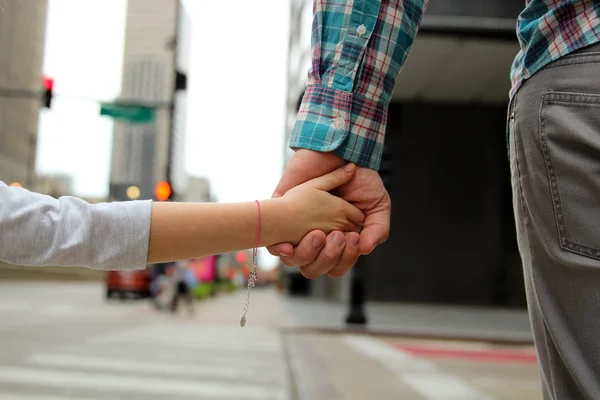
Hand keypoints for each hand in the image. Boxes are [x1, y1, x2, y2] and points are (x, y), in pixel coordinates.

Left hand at [268, 149, 390, 278]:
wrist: (341, 152)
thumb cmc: (361, 179)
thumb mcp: (378, 205)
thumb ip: (377, 229)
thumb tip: (365, 250)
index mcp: (337, 240)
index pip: (336, 266)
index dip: (343, 260)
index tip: (352, 238)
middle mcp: (316, 238)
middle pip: (315, 268)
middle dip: (328, 257)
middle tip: (338, 235)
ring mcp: (296, 229)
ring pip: (295, 261)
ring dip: (309, 253)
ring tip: (320, 233)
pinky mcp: (280, 215)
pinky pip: (273, 245)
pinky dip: (282, 250)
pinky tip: (289, 244)